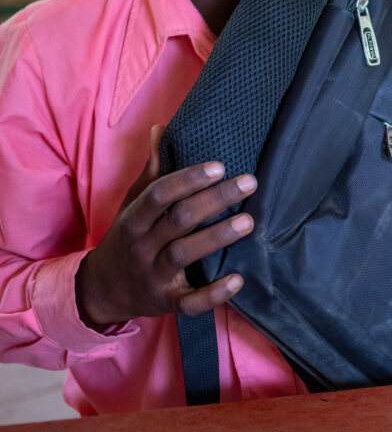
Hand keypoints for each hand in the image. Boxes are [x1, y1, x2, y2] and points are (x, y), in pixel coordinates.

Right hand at [75, 125, 255, 328]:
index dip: (187, 179)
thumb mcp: (132, 204)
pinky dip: (214, 294)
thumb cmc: (127, 237)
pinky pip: (189, 302)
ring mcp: (153, 276)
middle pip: (178, 220)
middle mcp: (141, 246)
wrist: (102, 290)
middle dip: (214, 200)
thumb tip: (160, 128)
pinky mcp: (166, 302)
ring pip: (184, 255)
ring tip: (249, 221)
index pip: (158, 194)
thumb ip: (151, 171)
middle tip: (249, 182)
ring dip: (217, 237)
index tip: (219, 165)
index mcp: (133, 219)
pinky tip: (239, 279)